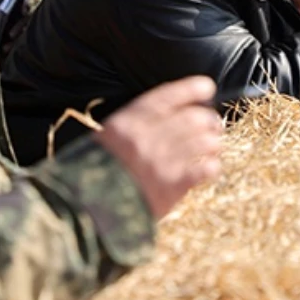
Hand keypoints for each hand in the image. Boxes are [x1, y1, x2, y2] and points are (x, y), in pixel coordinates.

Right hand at [94, 76, 222, 218]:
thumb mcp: (106, 139)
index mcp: (128, 122)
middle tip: (214, 125)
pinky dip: (212, 167)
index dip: (192, 89)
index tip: (207, 88)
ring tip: (213, 146)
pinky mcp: (172, 186)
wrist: (86, 211)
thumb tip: (166, 116)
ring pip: (204, 142)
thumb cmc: (93, 174)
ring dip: (213, 143)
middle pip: (194, 118)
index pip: (168, 96)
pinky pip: (204, 169)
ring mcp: (162, 161)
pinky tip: (211, 169)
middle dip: (209, 120)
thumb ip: (134, 126)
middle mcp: (148, 136)